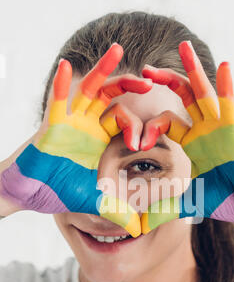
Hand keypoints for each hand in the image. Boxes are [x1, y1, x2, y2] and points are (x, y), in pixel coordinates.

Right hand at [0, 43, 151, 236]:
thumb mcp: (97, 202)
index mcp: (102, 138)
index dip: (142, 124)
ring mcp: (71, 121)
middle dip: (131, 86)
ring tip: (118, 50)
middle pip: (112, 97)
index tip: (150, 137)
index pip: (127, 120)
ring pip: (90, 89)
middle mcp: (89, 125)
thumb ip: (119, 212)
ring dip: (103, 70)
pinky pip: (57, 101)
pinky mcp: (52, 125)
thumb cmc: (62, 192)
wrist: (33, 192)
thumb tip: (139, 231)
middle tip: (151, 79)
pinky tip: (67, 66)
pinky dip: (61, 84)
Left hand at [139, 40, 233, 232]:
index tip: (135, 141)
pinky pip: (231, 104)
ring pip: (203, 92)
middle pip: (181, 97)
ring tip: (182, 46)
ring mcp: (219, 127)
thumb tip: (140, 227)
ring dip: (192, 70)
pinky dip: (227, 86)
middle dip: (164, 81)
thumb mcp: (190, 202)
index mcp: (191, 143)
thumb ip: (165, 209)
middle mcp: (203, 130)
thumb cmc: (228, 199)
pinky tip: (224, 66)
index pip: (165, 123)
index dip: (148, 127)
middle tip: (143, 70)